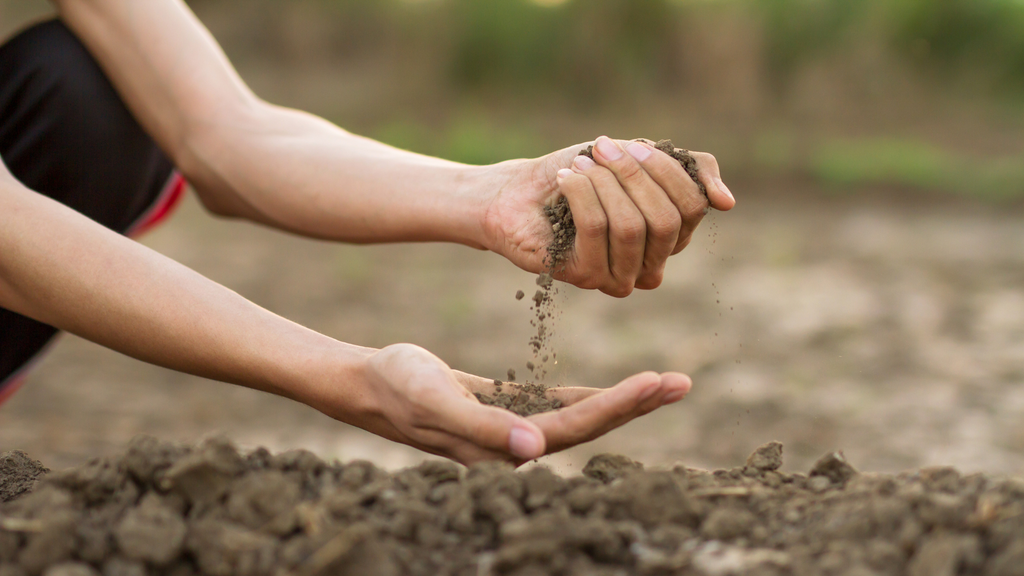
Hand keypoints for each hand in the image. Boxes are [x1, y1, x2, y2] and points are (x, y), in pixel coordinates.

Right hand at [340, 343, 690, 465]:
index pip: (572, 429)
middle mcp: (514, 446)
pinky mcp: (506, 412)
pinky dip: (587, 397)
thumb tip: (535, 450)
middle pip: (588, 427)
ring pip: (578, 417)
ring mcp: (512, 431)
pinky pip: (555, 406)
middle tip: (682, 382)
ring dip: (620, 401)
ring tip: (663, 384)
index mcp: (502, 447)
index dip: (615, 408)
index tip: (655, 383)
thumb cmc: (396, 387)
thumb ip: (483, 427)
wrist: (366, 384)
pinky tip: (614, 390)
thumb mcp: (434, 400)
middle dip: (635, 405)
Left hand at [483, 136, 734, 296]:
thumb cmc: (582, 173)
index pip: (692, 206)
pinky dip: (582, 195)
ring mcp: (621, 276)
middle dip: (633, 175)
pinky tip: (566, 181)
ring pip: (631, 226)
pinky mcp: (587, 277)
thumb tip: (728, 203)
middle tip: (601, 148)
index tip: (631, 144)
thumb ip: (690, 170)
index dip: (665, 170)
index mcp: (671, 236)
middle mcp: (652, 263)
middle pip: (666, 219)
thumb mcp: (639, 156)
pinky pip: (597, 231)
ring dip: (603, 184)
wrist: (522, 190)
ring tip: (579, 166)